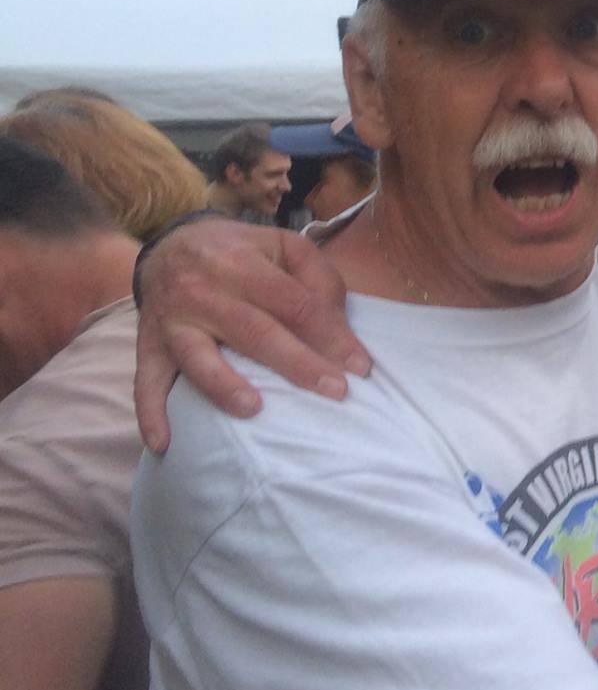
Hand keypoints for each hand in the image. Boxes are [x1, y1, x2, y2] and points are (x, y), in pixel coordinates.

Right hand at [135, 217, 365, 452]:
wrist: (169, 245)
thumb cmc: (240, 252)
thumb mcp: (284, 246)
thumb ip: (317, 276)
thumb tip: (337, 322)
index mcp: (241, 263)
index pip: (294, 303)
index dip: (330, 334)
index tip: (360, 366)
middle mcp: (202, 290)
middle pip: (255, 332)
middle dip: (298, 364)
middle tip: (335, 392)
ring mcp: (172, 321)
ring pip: (199, 358)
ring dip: (225, 386)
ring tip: (254, 410)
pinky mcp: (148, 345)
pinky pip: (145, 382)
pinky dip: (150, 414)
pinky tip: (163, 443)